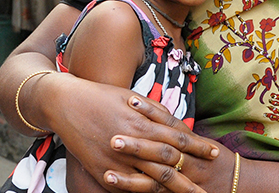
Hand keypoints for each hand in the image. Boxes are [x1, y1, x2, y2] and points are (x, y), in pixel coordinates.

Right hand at [39, 74, 219, 189]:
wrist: (64, 104)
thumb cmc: (99, 96)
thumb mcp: (130, 97)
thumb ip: (154, 112)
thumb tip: (176, 122)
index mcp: (141, 123)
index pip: (178, 138)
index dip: (197, 146)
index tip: (214, 153)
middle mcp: (132, 143)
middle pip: (169, 164)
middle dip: (192, 177)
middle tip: (209, 188)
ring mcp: (117, 160)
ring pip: (152, 180)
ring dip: (173, 190)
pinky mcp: (103, 171)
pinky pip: (129, 188)